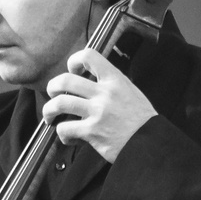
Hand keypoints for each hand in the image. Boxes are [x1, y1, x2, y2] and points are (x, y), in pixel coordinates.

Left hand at [41, 48, 154, 163]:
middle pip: (65, 80)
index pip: (89, 56)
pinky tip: (69, 137)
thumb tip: (92, 84)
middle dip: (52, 87)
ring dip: (49, 110)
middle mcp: (104, 93)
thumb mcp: (131, 92)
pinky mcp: (92, 132)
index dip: (74, 60)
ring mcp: (97, 112)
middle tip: (52, 94)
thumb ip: (111, 86)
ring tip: (50, 116)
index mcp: (115, 80)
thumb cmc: (142, 121)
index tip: (72, 70)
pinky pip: (65, 129)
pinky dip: (62, 134)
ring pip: (59, 103)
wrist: (151, 143)